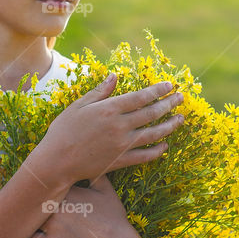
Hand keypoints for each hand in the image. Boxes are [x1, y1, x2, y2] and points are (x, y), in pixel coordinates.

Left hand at [26, 173, 140, 237]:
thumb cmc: (114, 217)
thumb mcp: (107, 190)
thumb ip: (96, 174)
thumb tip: (92, 161)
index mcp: (69, 191)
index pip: (46, 181)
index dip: (40, 181)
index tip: (36, 179)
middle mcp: (58, 206)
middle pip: (34, 197)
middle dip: (30, 196)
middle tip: (18, 193)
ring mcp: (54, 225)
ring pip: (30, 216)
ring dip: (25, 213)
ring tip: (16, 210)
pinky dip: (25, 234)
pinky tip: (22, 230)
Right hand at [27, 74, 184, 185]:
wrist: (56, 161)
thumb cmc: (63, 130)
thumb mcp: (79, 106)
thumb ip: (100, 92)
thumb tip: (115, 76)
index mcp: (109, 109)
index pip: (141, 97)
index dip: (158, 90)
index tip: (170, 85)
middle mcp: (119, 126)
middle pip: (151, 113)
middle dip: (169, 104)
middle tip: (182, 97)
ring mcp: (122, 145)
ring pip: (152, 134)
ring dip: (169, 126)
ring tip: (181, 119)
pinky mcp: (120, 161)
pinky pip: (144, 156)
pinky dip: (157, 151)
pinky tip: (165, 146)